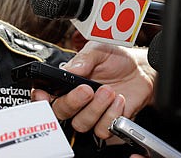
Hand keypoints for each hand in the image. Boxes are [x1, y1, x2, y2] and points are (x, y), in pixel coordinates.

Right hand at [32, 42, 155, 138]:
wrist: (140, 69)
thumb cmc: (116, 58)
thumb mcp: (98, 50)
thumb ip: (83, 59)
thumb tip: (70, 69)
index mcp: (66, 82)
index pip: (45, 94)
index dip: (40, 98)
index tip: (44, 94)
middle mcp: (76, 99)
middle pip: (60, 112)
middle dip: (72, 102)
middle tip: (87, 89)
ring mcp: (91, 113)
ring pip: (81, 124)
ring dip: (95, 109)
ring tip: (108, 91)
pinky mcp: (107, 122)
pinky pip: (102, 130)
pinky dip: (111, 116)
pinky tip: (118, 101)